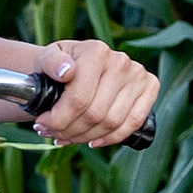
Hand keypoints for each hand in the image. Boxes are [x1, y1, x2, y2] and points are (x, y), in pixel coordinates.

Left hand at [28, 39, 159, 150]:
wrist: (74, 64)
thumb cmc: (59, 65)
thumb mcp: (46, 59)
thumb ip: (50, 63)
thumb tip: (65, 71)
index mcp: (96, 52)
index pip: (79, 99)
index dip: (58, 119)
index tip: (42, 125)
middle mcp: (121, 62)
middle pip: (95, 114)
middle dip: (69, 130)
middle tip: (53, 133)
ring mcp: (138, 75)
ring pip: (112, 122)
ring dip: (87, 137)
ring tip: (68, 136)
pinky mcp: (150, 87)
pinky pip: (133, 123)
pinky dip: (112, 138)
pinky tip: (93, 141)